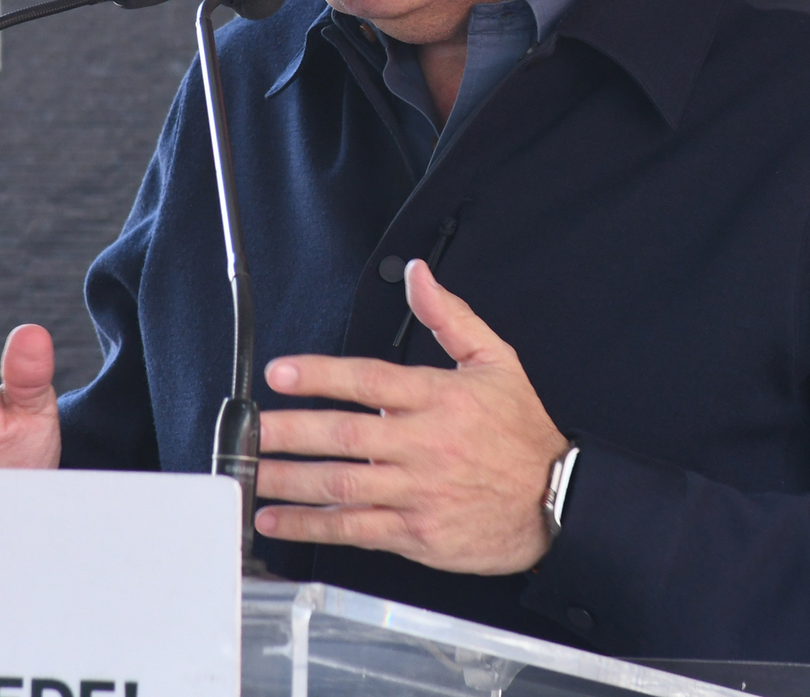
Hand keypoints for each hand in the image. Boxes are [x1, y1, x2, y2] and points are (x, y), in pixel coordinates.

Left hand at [254, 259, 569, 573]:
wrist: (559, 501)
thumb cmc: (523, 434)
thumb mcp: (496, 362)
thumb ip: (450, 317)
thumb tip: (418, 275)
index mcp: (439, 398)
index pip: (369, 380)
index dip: (320, 374)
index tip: (281, 373)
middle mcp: (424, 445)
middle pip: (345, 435)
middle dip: (289, 431)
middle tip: (250, 430)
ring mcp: (418, 492)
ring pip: (343, 484)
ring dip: (290, 480)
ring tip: (251, 474)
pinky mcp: (417, 533)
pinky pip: (355, 530)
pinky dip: (312, 526)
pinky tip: (279, 520)